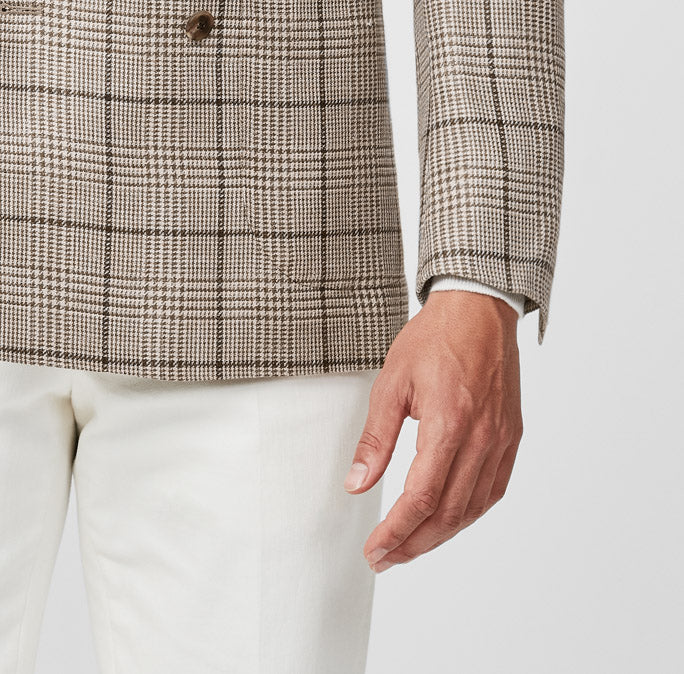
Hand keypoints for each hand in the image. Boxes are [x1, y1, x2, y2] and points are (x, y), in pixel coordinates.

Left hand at [343, 290, 521, 570]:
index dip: (396, 531)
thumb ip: (375, 438)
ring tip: (408, 545)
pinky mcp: (511, 439)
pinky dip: (467, 514)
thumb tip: (356, 484)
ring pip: (472, 509)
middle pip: (448, 513)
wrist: (479, 310)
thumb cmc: (433, 338)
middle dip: (413, 544)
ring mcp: (501, 441)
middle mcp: (482, 438)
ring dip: (439, 536)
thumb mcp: (391, 382)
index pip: (421, 497)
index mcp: (449, 422)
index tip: (375, 550)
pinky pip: (492, 492)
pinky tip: (446, 520)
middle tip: (384, 558)